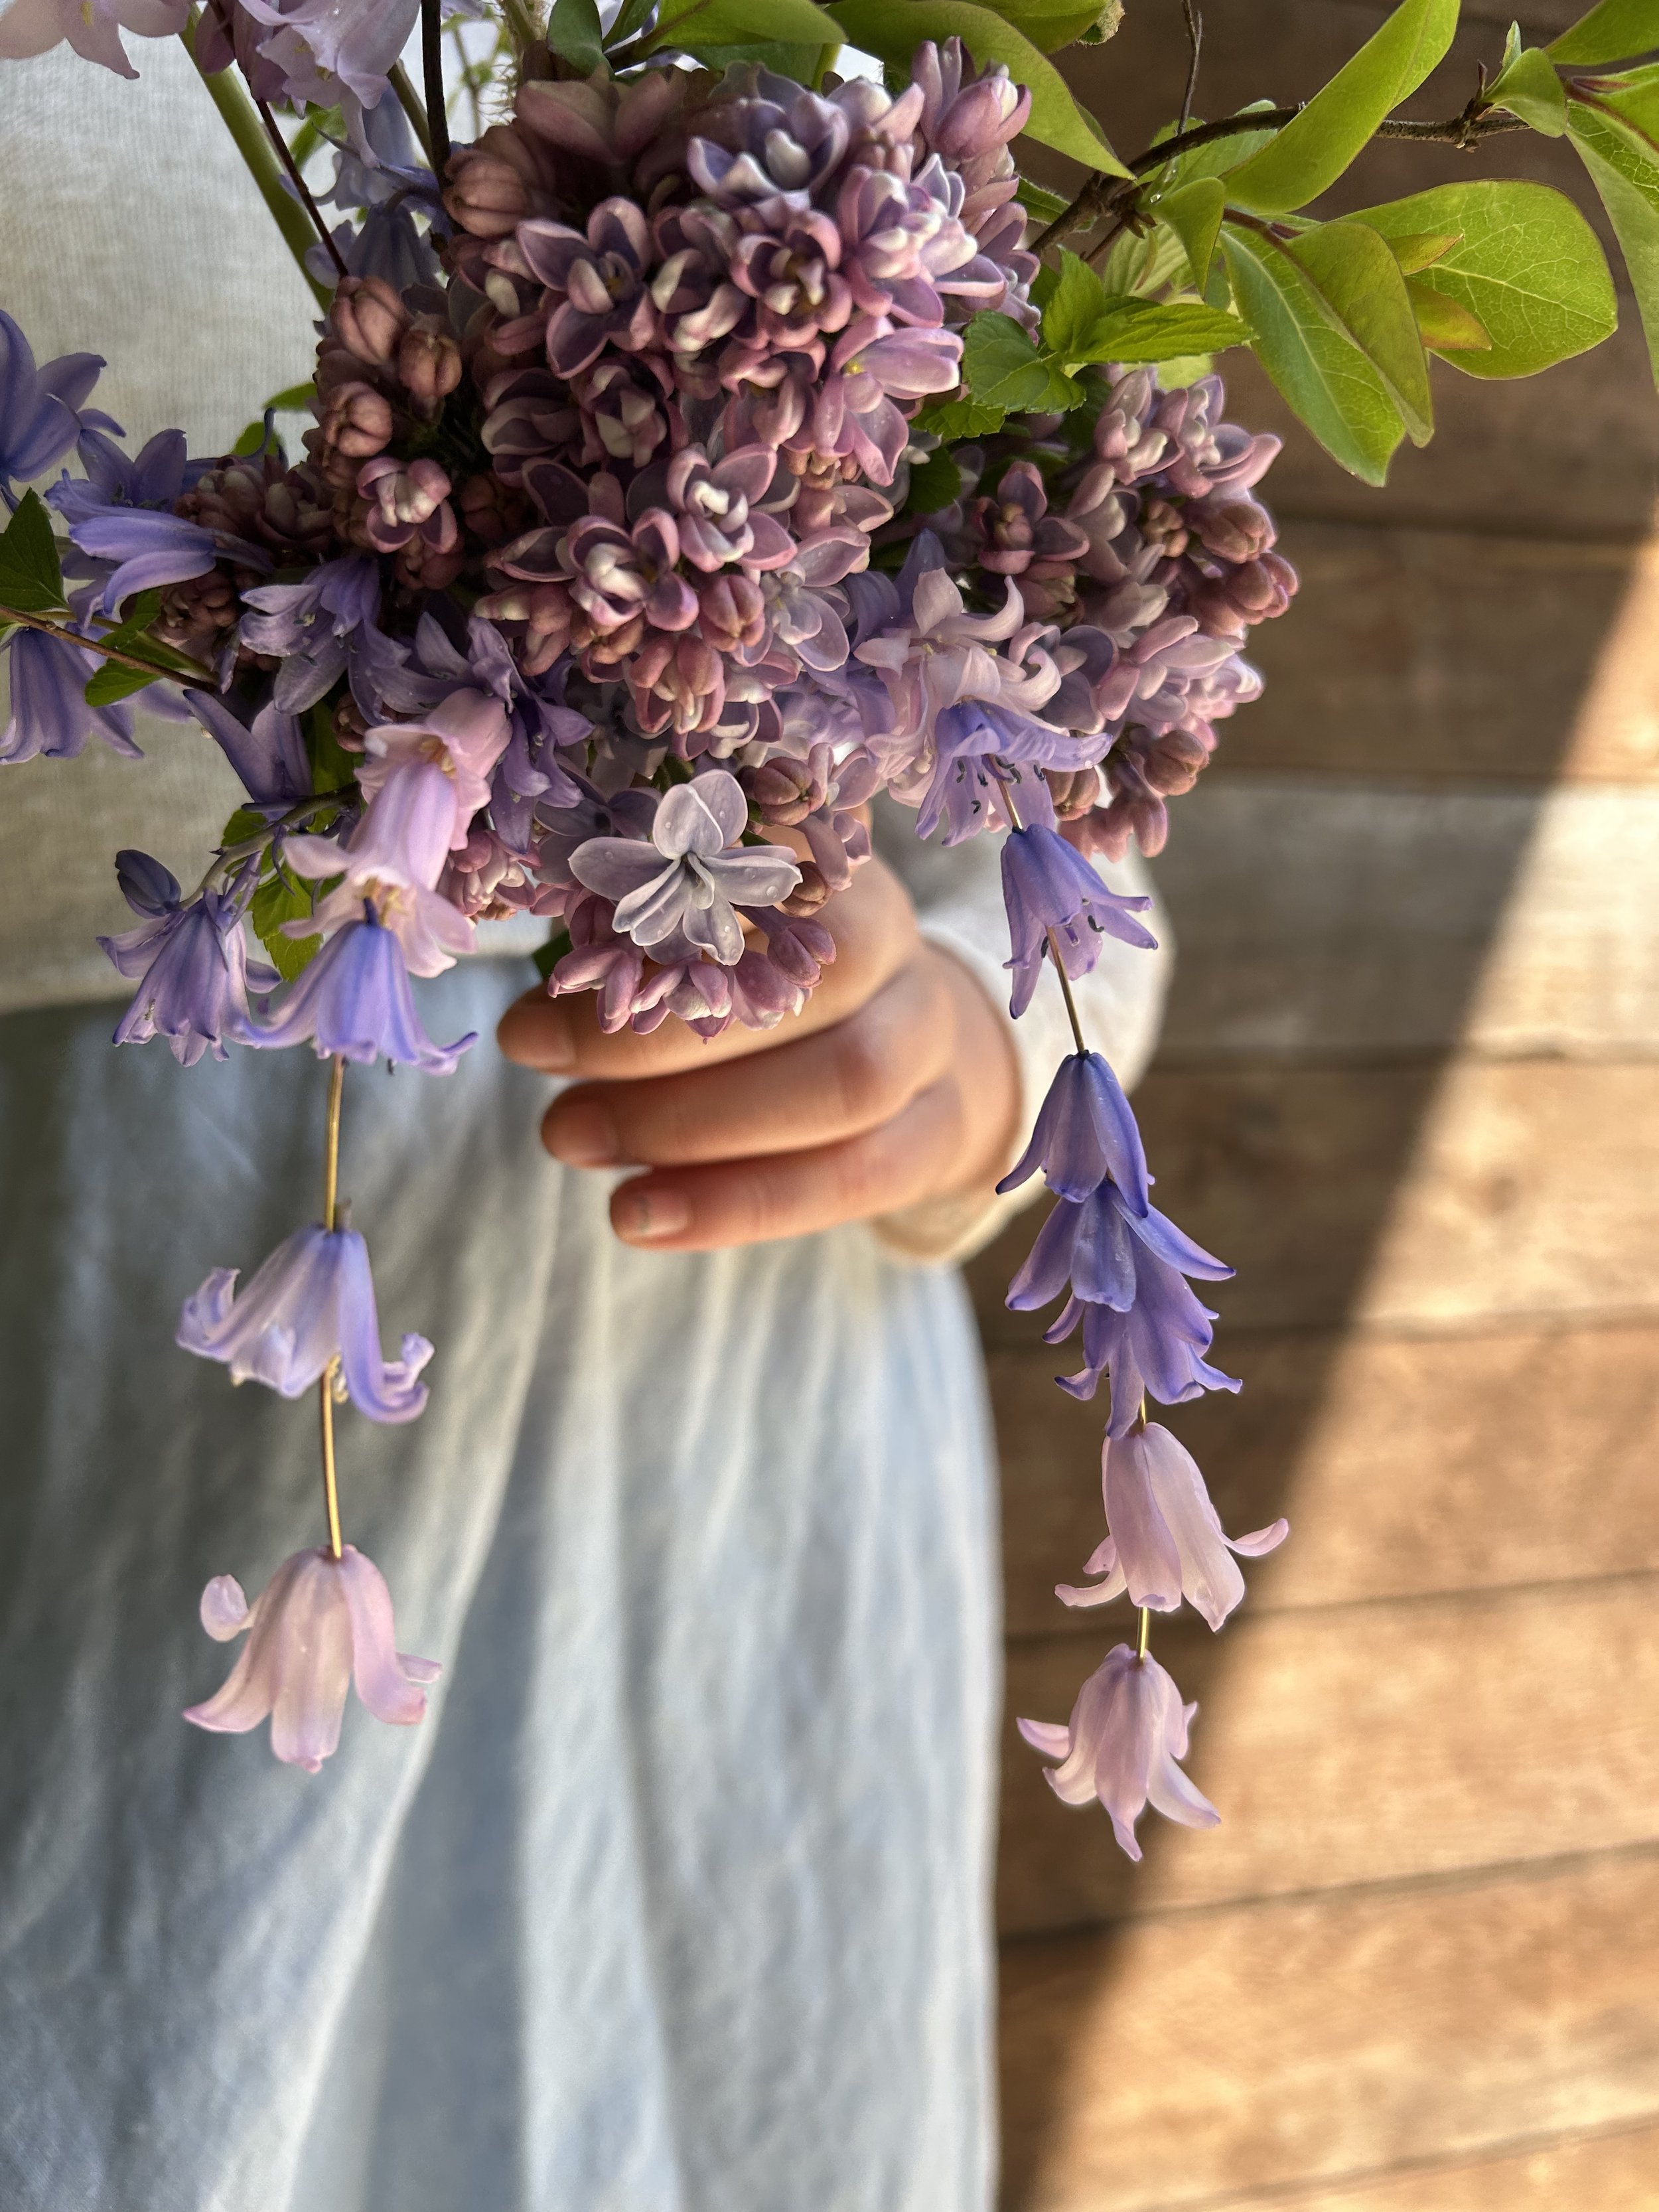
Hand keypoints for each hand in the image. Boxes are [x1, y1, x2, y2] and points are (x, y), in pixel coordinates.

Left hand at [496, 855, 1020, 1251]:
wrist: (920, 1057)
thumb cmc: (777, 988)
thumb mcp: (726, 932)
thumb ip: (647, 928)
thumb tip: (539, 952)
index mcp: (832, 875)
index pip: (752, 882)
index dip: (650, 929)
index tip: (540, 989)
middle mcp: (900, 952)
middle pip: (806, 986)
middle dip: (657, 1041)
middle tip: (540, 1072)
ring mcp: (930, 1048)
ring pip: (842, 1086)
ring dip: (691, 1126)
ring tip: (573, 1142)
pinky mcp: (936, 1138)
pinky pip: (852, 1179)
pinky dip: (737, 1207)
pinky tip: (636, 1218)